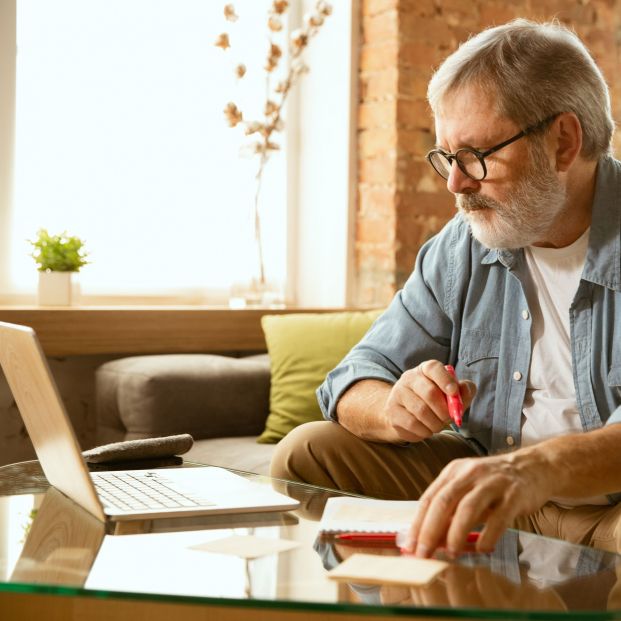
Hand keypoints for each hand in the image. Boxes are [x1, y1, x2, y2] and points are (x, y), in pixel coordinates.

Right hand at [382, 360, 475, 442]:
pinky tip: (426, 429)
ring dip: (435, 423)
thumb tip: (466, 390)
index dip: (445, 379)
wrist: (406, 414)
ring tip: (438, 425)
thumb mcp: (451, 395)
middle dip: (444, 410)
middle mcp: (409, 378)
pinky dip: (424, 431)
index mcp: (425, 370)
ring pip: (421, 411)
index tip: (454, 392)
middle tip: (448, 419)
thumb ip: (464, 390)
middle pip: (429, 392)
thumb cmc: (435, 402)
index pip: (433, 368)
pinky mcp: (392, 411)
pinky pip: (412, 423)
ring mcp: (398, 393)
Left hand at [405, 449, 552, 557]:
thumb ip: (450, 510)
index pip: (429, 498)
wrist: (532, 468)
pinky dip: (487, 536)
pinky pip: (498, 518)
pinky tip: (482, 549)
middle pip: (443, 502)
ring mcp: (492, 483)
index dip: (417, 523)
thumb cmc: (494, 483)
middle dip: (430, 530)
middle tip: (424, 553)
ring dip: (456, 534)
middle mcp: (469, 473)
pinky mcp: (513, 495)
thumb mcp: (467, 488)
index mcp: (453, 471)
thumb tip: (430, 539)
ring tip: (450, 553)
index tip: (409, 546)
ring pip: (467, 508)